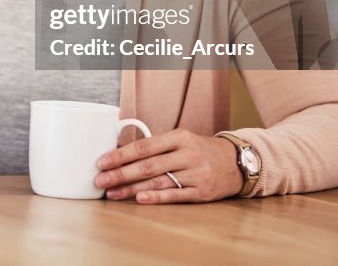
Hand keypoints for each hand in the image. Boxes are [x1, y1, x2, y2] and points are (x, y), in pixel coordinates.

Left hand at [94, 128, 243, 202]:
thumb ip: (154, 146)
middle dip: (121, 174)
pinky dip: (156, 197)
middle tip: (101, 180)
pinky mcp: (202, 192)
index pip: (145, 146)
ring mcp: (196, 174)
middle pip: (148, 165)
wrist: (237, 162)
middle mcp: (187, 154)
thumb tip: (118, 152)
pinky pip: (175, 195)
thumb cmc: (200, 150)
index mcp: (179, 137)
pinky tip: (140, 199)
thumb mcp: (180, 140)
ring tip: (113, 193)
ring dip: (132, 188)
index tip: (102, 162)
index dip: (121, 155)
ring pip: (159, 181)